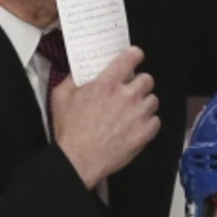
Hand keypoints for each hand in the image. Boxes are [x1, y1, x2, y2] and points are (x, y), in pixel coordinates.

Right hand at [51, 46, 160, 187]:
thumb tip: (80, 72)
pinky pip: (155, 121)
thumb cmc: (69, 131)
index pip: (131, 57)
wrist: (78, 161)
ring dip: (144, 103)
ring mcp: (138, 115)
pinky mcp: (144, 133)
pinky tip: (136, 126)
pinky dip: (148, 122)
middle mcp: (126, 96)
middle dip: (139, 83)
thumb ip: (72, 79)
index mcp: (107, 83)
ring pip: (153, 100)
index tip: (134, 58)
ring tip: (132, 111)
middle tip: (130, 90)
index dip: (134, 55)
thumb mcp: (61, 97)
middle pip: (147, 79)